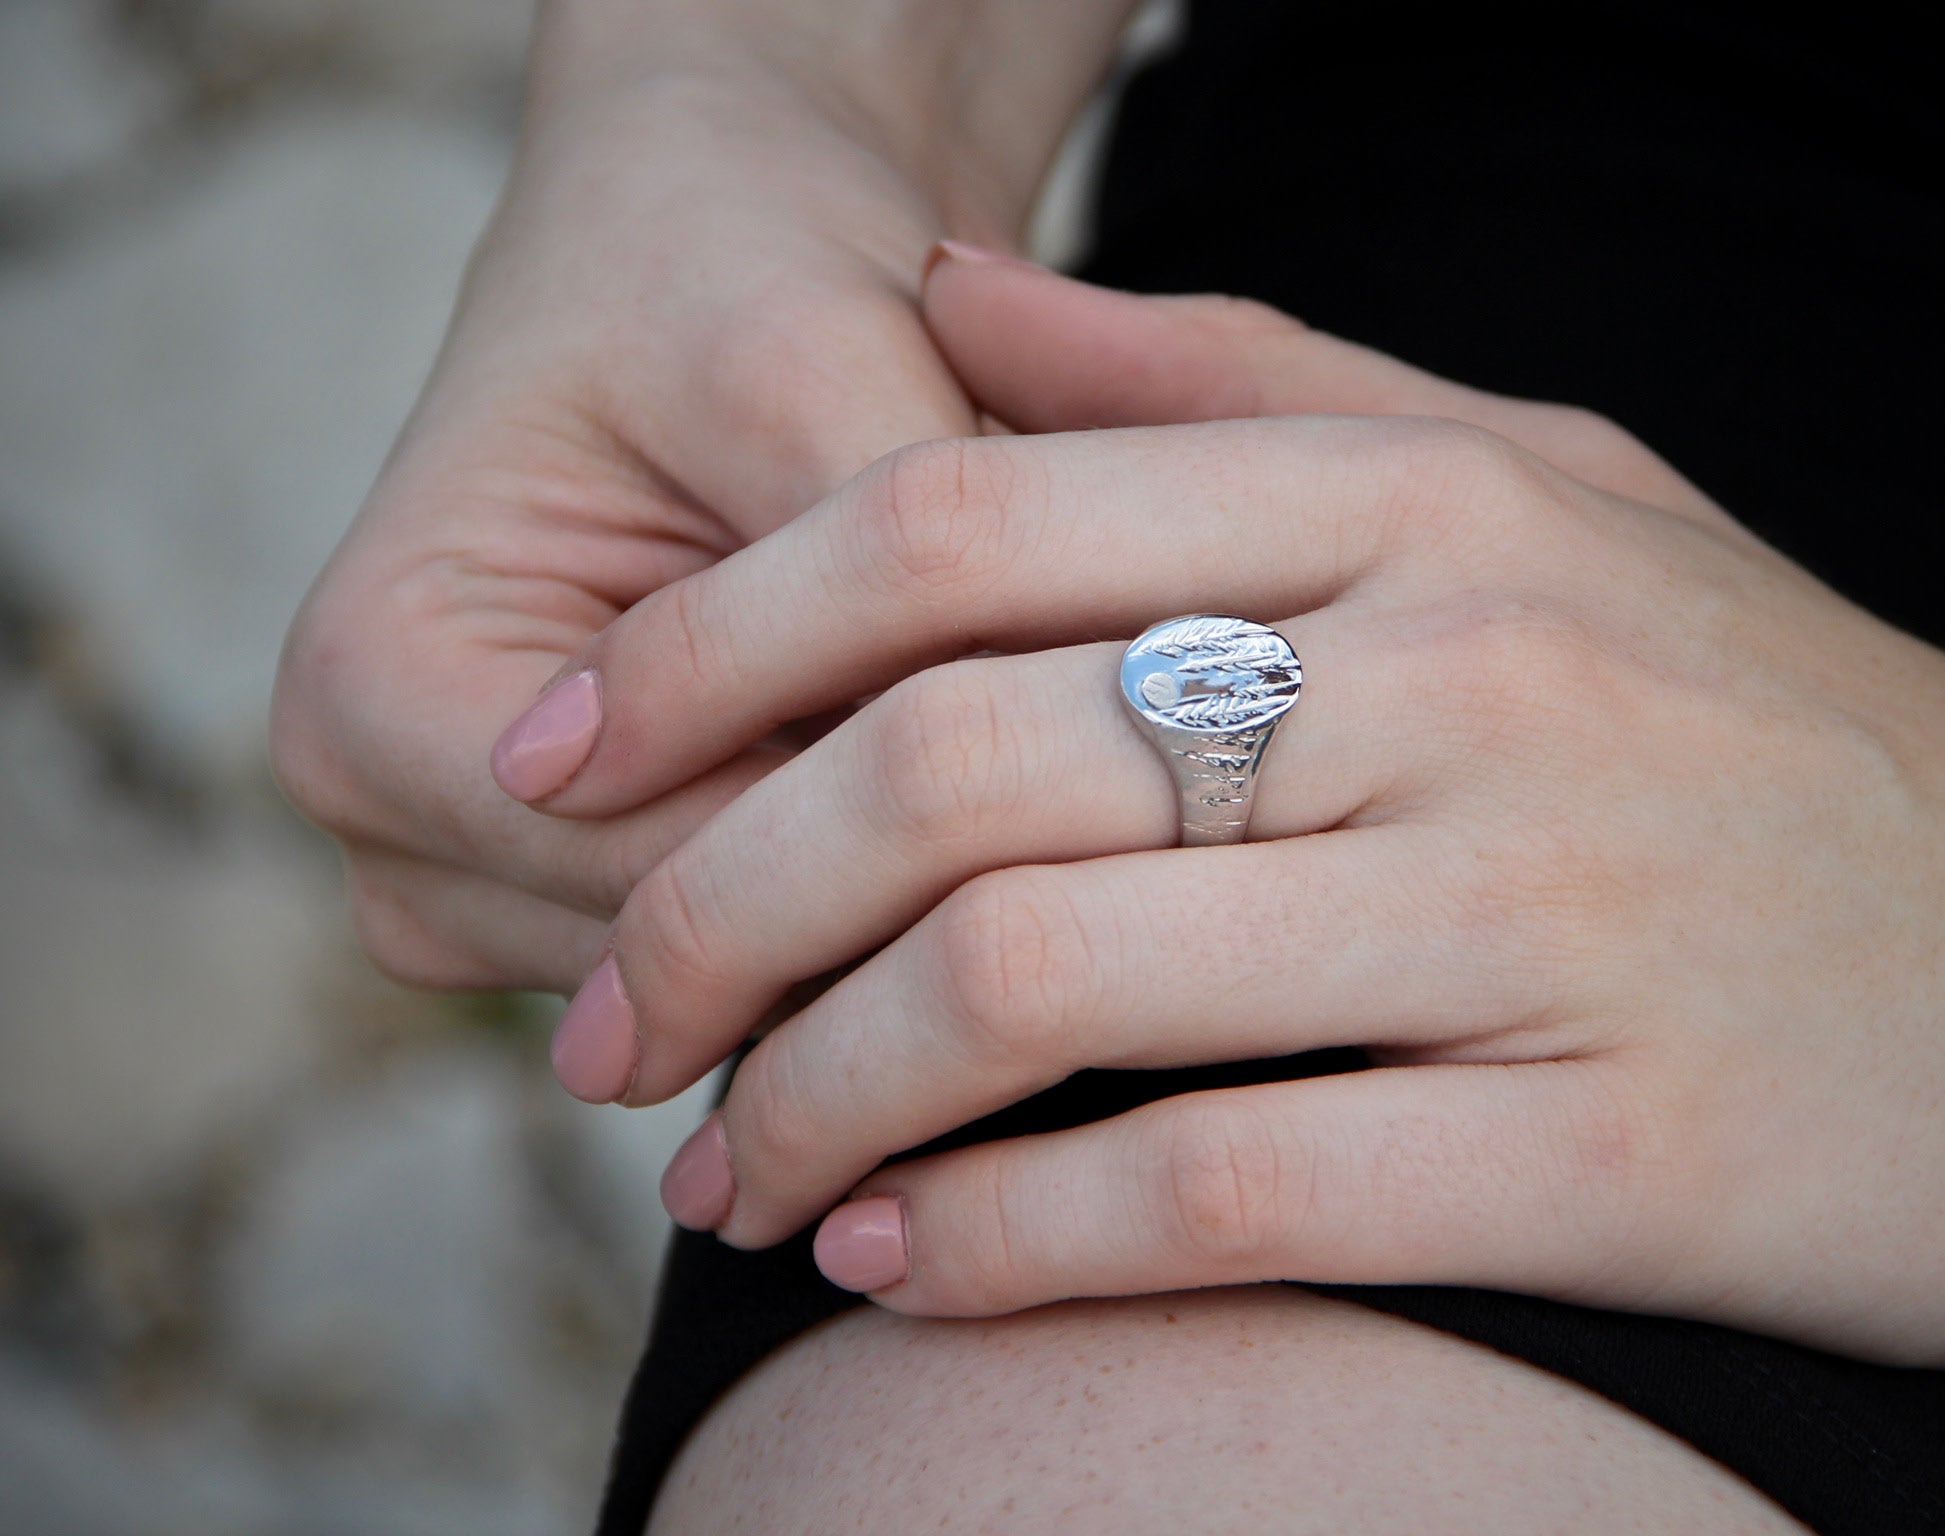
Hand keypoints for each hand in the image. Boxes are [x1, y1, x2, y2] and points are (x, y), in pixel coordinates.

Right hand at [268, 2, 1130, 1004]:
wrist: (706, 235)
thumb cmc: (731, 265)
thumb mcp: (818, 370)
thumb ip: (889, 584)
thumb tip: (1019, 782)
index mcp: (376, 700)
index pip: (674, 883)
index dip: (903, 861)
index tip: (1105, 809)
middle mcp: (392, 824)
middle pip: (701, 964)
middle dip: (912, 889)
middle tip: (1122, 810)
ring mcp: (480, 880)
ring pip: (746, 982)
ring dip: (907, 899)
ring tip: (1062, 786)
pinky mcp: (576, 890)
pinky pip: (760, 955)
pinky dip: (879, 889)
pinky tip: (983, 801)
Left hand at [553, 257, 1944, 1367]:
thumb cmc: (1750, 724)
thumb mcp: (1525, 487)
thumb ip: (1225, 381)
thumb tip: (949, 297)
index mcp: (1425, 497)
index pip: (953, 523)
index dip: (706, 644)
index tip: (567, 757)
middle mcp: (1471, 678)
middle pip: (951, 763)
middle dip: (707, 904)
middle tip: (604, 1018)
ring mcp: (1542, 913)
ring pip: (1044, 987)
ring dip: (814, 1092)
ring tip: (720, 1163)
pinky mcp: (1614, 1154)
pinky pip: (1217, 1194)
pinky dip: (1002, 1242)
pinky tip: (893, 1260)